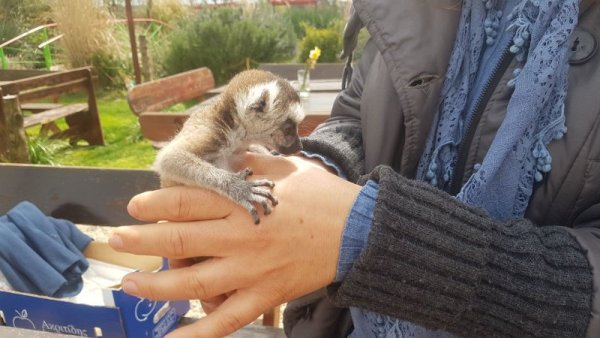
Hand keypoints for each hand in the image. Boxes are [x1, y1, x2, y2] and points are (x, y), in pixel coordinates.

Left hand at [109, 154, 360, 337]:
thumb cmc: (325, 197)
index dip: (156, 204)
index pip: (188, 201)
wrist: (360, 231)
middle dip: (141, 240)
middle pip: (180, 239)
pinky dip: (198, 335)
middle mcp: (240, 237)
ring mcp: (250, 271)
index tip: (135, 206)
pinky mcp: (265, 296)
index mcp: (244, 202)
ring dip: (156, 284)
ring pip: (193, 281)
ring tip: (129, 283)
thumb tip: (232, 162)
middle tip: (116, 239)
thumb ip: (254, 166)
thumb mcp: (289, 168)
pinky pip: (226, 320)